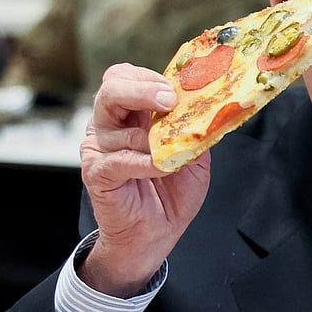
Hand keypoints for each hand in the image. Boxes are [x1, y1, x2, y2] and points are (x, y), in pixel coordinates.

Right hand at [77, 63, 210, 296]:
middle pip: (110, 88)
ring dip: (151, 136)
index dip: (148, 76)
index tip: (176, 87)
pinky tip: (164, 167)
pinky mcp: (97, 173)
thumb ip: (197, 131)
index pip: (124, 76)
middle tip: (169, 100)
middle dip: (141, 89)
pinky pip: (120, 159)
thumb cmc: (171, 193)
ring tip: (173, 151)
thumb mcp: (194, 156)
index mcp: (129, 113)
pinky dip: (146, 162)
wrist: (155, 235)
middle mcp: (108, 125)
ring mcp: (99, 149)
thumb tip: (214, 108)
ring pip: (116, 125)